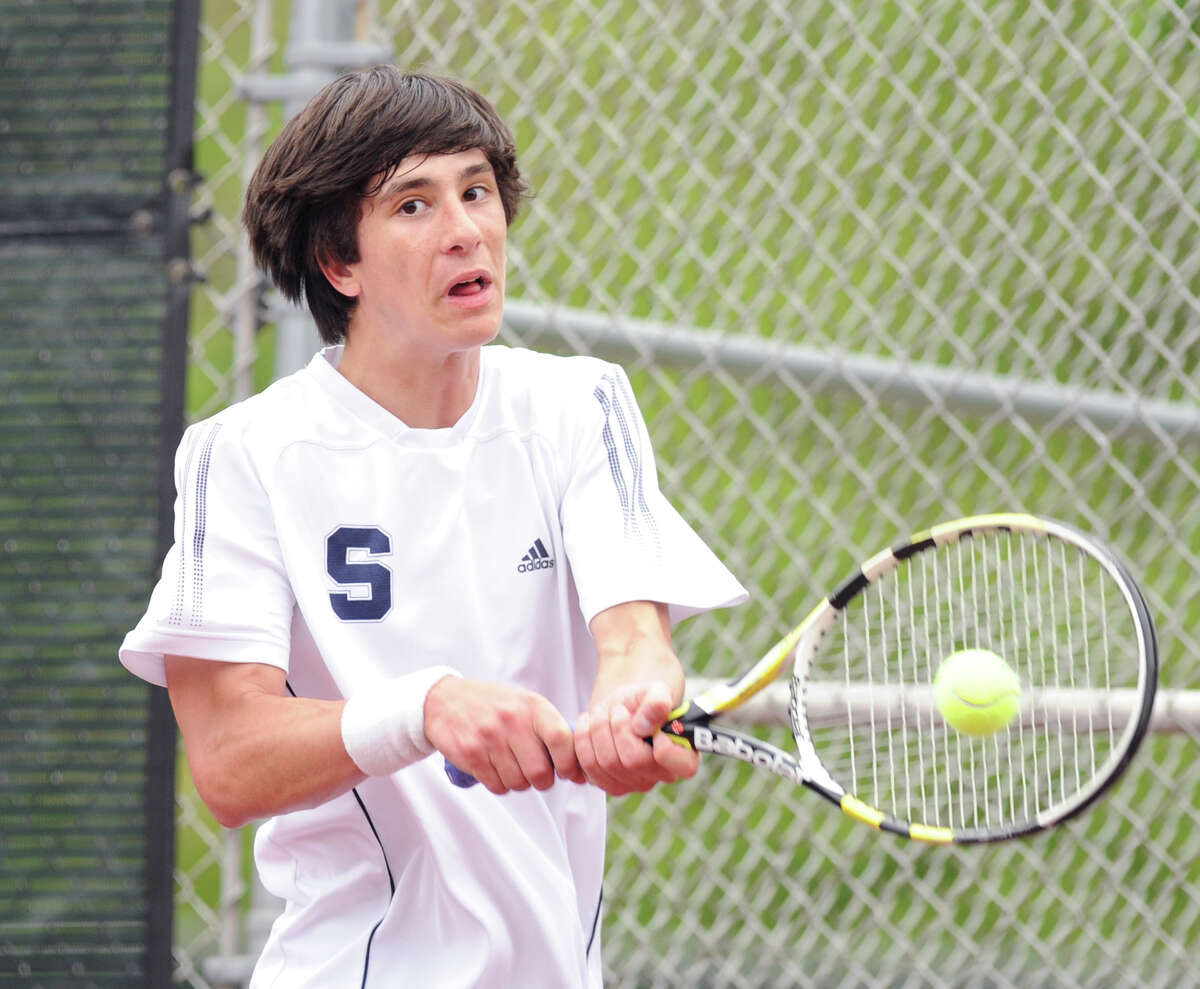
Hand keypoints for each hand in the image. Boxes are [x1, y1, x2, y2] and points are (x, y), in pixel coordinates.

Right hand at [423, 677, 583, 793]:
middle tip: (537, 773)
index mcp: (532, 706)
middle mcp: (512, 721)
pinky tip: (496, 768)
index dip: (570, 764)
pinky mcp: (470, 754)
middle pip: (540, 773)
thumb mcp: (526, 704)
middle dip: (542, 780)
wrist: (445, 700)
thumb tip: (581, 769)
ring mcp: (489, 738)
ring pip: (518, 783)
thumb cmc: (495, 706)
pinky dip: (500, 784)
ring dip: (519, 782)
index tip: (567, 772)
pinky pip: (496, 786)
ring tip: (513, 767)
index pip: (562, 740)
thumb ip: (551, 729)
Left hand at [573, 681, 699, 795]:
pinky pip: (587, 766)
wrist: (620, 706)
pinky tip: (589, 723)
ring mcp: (633, 784)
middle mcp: (660, 776)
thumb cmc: (642, 700)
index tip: (648, 723)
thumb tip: (644, 725)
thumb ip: (657, 702)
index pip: (683, 767)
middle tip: (617, 708)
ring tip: (603, 712)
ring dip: (598, 729)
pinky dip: (584, 739)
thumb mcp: (654, 690)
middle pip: (633, 761)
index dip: (665, 747)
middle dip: (618, 726)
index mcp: (683, 756)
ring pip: (607, 763)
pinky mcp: (607, 783)